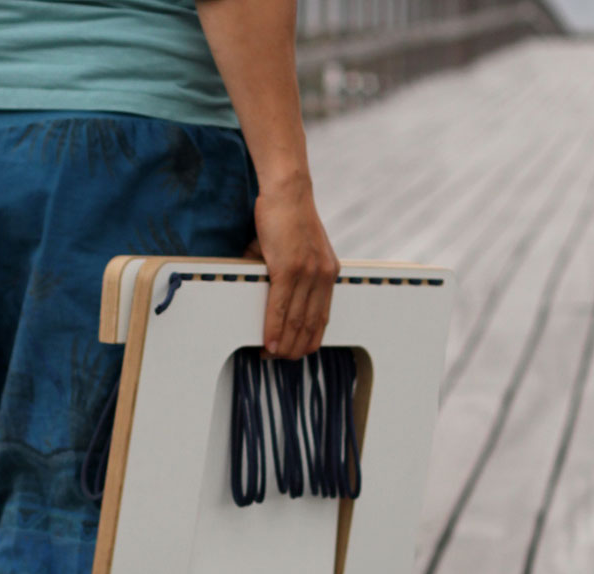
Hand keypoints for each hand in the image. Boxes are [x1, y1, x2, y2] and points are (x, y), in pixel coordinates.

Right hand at [242, 170, 338, 359]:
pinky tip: (268, 343)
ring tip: (272, 358)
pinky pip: (280, 306)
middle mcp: (322, 276)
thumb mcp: (295, 251)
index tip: (297, 352)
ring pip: (295, 319)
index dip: (309, 339)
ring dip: (283, 343)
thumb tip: (264, 292)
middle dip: (295, 347)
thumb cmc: (287, 218)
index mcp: (329, 274)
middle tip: (280, 361)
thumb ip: (286, 275)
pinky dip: (273, 328)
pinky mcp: (288, 268)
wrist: (287, 192)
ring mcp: (306, 273)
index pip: (321, 317)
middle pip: (309, 324)